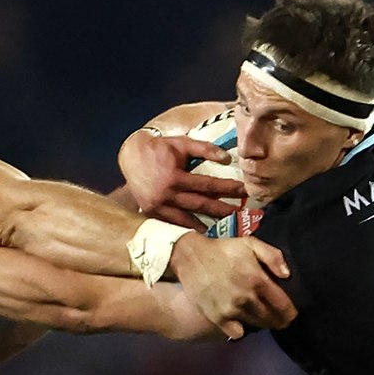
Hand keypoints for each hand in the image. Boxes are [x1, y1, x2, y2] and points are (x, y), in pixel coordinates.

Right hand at [118, 130, 245, 226]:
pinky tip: (199, 231)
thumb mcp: (182, 144)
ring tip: (223, 227)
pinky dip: (186, 227)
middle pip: (201, 204)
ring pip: (187, 218)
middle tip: (240, 214)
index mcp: (175, 177)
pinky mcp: (151, 212)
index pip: (207, 185)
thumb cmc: (160, 148)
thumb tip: (227, 159)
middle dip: (222, 209)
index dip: (227, 188)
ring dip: (206, 224)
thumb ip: (205, 149)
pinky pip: (172, 222)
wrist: (131, 156)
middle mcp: (166, 194)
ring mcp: (158, 206)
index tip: (243, 190)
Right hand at [169, 232, 294, 339]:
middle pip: (271, 318)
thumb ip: (272, 256)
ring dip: (263, 324)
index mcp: (257, 280)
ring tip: (264, 319)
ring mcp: (231, 310)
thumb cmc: (223, 250)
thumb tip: (287, 275)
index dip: (290, 312)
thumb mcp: (250, 243)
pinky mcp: (217, 318)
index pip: (282, 304)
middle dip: (279, 321)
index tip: (292, 314)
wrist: (191, 257)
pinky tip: (242, 322)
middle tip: (281, 320)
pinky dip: (242, 330)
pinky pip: (237, 333)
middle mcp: (246, 298)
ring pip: (256, 325)